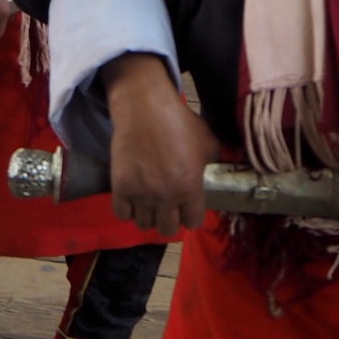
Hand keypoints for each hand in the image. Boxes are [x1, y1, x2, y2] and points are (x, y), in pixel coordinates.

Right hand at [102, 52, 219, 235]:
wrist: (145, 108)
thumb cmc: (180, 122)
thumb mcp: (208, 141)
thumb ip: (214, 163)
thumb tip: (218, 175)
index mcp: (190, 187)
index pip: (193, 223)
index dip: (191, 215)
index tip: (188, 206)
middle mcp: (165, 196)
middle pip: (167, 230)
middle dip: (171, 219)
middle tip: (169, 205)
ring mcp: (141, 194)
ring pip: (144, 224)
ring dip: (149, 214)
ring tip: (151, 200)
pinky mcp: (120, 188)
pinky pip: (123, 214)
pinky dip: (128, 209)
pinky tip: (134, 197)